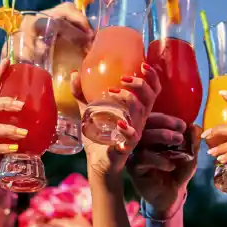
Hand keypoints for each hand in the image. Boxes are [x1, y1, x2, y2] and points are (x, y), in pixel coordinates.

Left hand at [76, 62, 161, 177]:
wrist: (96, 163)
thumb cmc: (98, 137)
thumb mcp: (89, 111)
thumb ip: (82, 94)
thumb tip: (74, 74)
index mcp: (135, 110)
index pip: (152, 91)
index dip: (152, 77)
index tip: (144, 64)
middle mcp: (139, 120)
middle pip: (150, 98)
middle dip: (140, 84)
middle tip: (123, 78)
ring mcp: (134, 133)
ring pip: (140, 112)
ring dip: (128, 99)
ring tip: (112, 92)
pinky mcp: (126, 147)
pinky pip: (132, 137)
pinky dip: (127, 130)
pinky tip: (119, 123)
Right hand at [127, 113, 199, 216]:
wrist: (172, 195)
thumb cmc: (178, 172)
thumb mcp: (189, 155)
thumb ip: (192, 141)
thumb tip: (194, 125)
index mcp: (152, 135)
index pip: (154, 120)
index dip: (167, 119)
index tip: (183, 125)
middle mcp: (141, 142)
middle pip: (145, 125)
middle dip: (164, 124)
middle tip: (180, 130)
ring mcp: (135, 154)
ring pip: (142, 139)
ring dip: (161, 136)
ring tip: (178, 140)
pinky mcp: (134, 168)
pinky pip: (142, 158)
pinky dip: (158, 159)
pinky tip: (170, 165)